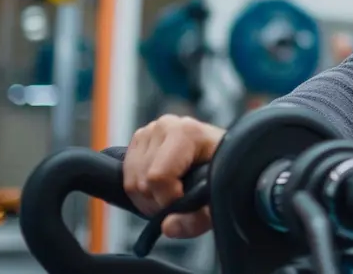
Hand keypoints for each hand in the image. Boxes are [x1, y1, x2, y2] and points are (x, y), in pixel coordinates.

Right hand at [123, 114, 225, 238]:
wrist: (226, 156)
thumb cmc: (225, 172)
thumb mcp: (218, 199)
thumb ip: (196, 219)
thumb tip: (167, 227)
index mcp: (185, 132)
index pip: (158, 176)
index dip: (169, 200)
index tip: (187, 203)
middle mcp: (164, 126)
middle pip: (142, 182)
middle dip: (159, 203)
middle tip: (179, 204)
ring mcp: (149, 131)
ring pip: (132, 182)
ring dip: (148, 200)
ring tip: (171, 198)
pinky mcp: (139, 141)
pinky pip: (126, 178)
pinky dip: (140, 193)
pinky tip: (160, 191)